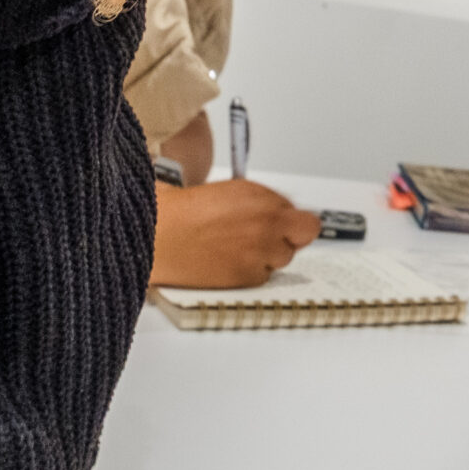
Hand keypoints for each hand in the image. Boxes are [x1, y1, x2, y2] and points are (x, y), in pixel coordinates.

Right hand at [148, 180, 320, 290]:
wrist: (160, 235)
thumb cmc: (188, 211)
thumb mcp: (236, 191)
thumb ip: (267, 202)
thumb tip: (286, 212)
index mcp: (266, 204)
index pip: (308, 222)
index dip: (298, 222)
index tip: (290, 223)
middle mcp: (267, 230)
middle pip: (300, 241)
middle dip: (286, 236)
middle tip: (263, 234)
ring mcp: (258, 257)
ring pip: (281, 259)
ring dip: (267, 254)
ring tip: (237, 245)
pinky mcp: (245, 278)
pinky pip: (261, 276)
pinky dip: (250, 270)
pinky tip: (229, 259)